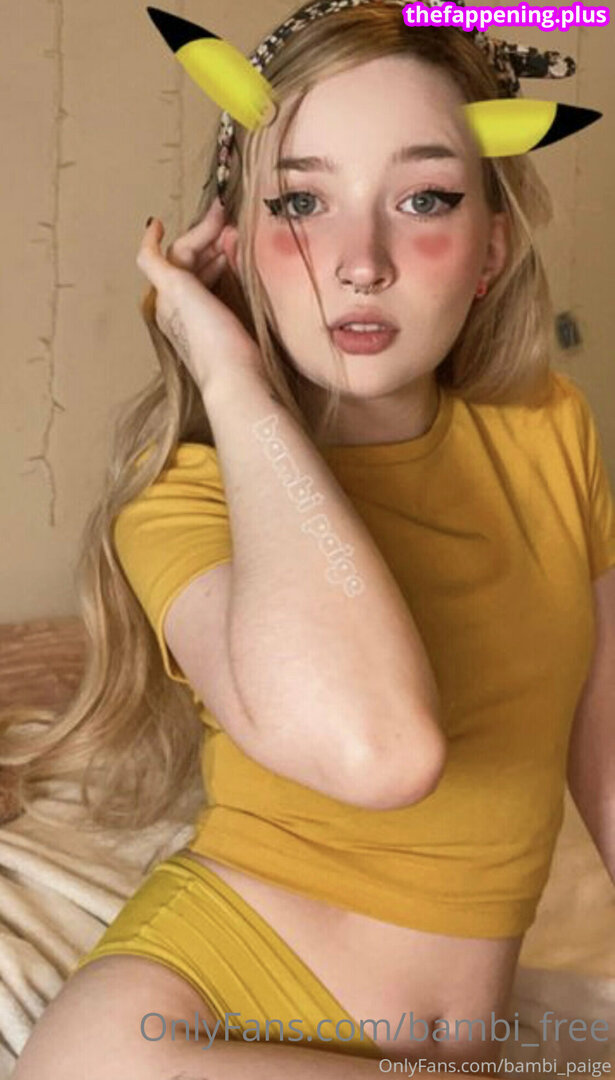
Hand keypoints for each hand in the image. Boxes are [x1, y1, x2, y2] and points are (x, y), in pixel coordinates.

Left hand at [137, 199, 263, 395]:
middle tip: (237, 224)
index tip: (221, 211)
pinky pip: (224, 292)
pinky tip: (242, 267)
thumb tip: (151, 228)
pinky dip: (231, 273)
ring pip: (210, 275)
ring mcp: (205, 321)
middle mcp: (182, 310)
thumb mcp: (175, 291)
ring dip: (224, 254)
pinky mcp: (227, 332)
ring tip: (244, 243)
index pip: (181, 251)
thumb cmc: (208, 339)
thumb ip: (155, 261)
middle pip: (195, 263)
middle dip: (213, 240)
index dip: (200, 230)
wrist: (237, 380)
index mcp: (167, 300)